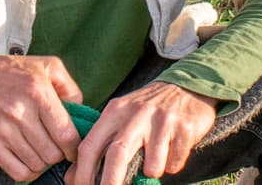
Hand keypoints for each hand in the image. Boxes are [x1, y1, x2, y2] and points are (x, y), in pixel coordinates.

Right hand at [0, 54, 83, 181]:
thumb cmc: (13, 73)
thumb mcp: (46, 66)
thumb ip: (69, 86)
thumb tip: (79, 110)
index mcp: (38, 92)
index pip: (65, 135)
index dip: (74, 148)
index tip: (73, 149)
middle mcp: (20, 112)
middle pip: (52, 153)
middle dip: (58, 153)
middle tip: (55, 146)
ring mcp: (3, 130)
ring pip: (36, 164)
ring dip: (43, 161)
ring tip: (40, 149)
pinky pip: (17, 172)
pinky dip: (28, 171)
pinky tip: (28, 159)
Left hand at [65, 82, 216, 184]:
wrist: (187, 87)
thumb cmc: (146, 109)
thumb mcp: (120, 116)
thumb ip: (100, 143)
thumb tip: (74, 178)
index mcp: (115, 111)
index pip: (91, 145)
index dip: (83, 173)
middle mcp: (136, 114)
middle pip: (117, 155)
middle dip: (110, 183)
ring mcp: (162, 121)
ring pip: (152, 166)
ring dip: (152, 172)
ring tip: (155, 161)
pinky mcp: (184, 129)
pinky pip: (174, 163)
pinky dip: (172, 165)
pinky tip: (173, 149)